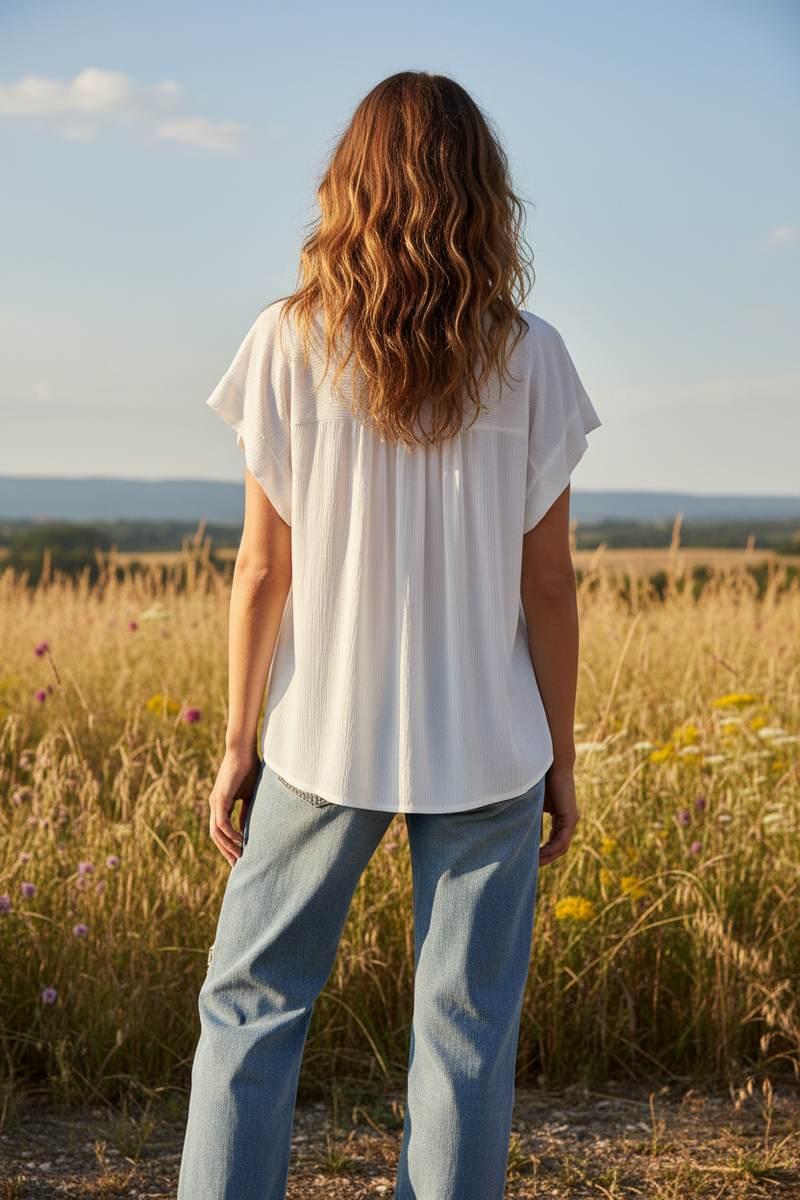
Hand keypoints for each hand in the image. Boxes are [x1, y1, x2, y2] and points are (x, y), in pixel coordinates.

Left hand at [208, 748, 260, 866]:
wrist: (244, 751)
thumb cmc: (248, 769)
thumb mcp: (248, 796)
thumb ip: (245, 812)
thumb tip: (243, 830)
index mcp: (220, 804)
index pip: (219, 830)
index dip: (226, 844)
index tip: (237, 856)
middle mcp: (214, 805)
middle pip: (214, 835)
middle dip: (225, 850)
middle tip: (236, 863)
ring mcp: (215, 802)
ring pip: (216, 832)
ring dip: (227, 845)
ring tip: (239, 854)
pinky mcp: (220, 798)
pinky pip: (221, 822)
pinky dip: (230, 833)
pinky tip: (240, 839)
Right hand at [538, 764, 579, 865]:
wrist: (551, 763)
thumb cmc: (541, 779)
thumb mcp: (534, 804)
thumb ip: (532, 819)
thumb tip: (520, 833)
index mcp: (562, 817)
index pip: (555, 841)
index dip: (543, 852)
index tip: (530, 859)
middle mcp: (569, 820)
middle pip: (559, 847)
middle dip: (545, 859)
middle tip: (531, 867)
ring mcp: (572, 820)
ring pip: (561, 847)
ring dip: (548, 857)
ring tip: (533, 864)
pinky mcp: (571, 818)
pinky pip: (562, 841)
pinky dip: (551, 849)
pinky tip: (539, 854)